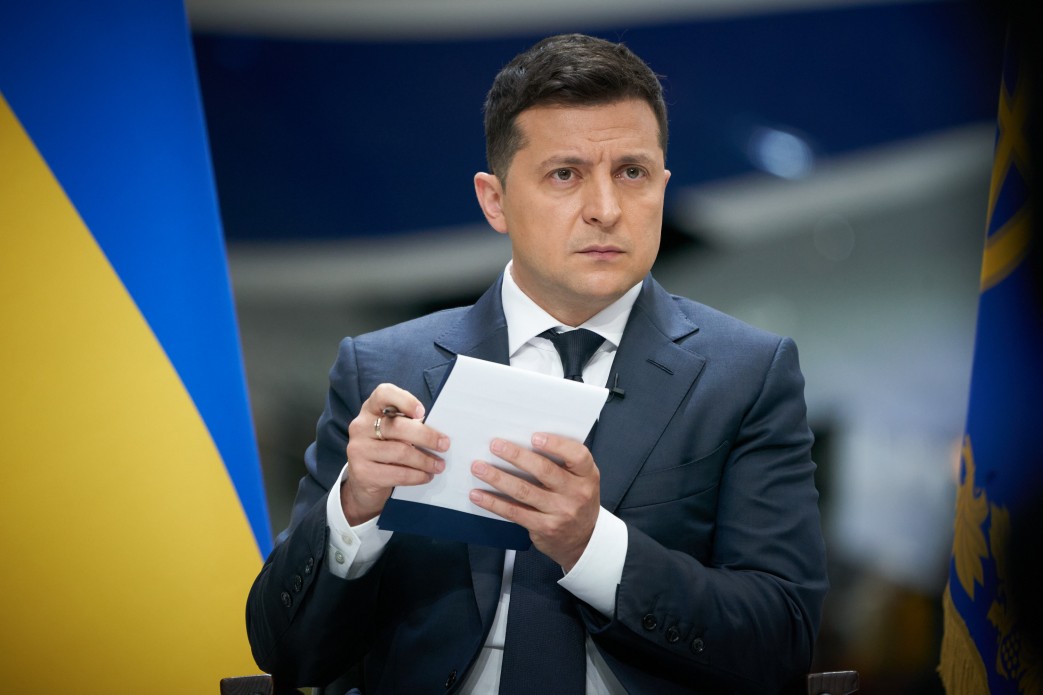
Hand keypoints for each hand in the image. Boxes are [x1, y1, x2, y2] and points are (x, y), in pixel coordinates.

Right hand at [341, 383, 448, 525]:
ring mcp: (358, 449)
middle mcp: (360, 426)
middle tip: (444, 445)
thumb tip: (439, 435)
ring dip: (425, 460)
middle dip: (426, 436)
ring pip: (400, 452)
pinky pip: (397, 473)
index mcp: (371, 409)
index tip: (423, 412)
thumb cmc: (386, 449)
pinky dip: (417, 476)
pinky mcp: (362, 472)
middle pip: (398, 427)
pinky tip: (426, 476)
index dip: (405, 400)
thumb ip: (409, 425)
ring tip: (439, 465)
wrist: (363, 480)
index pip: (384, 394)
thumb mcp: (393, 432)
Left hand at [468, 433, 599, 570]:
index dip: (556, 445)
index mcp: (587, 476)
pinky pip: (514, 512)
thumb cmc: (577, 501)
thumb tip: (524, 441)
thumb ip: (564, 463)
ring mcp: (560, 512)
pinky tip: (479, 494)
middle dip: (516, 455)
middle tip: (495, 445)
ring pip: (524, 491)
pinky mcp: (543, 527)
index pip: (577, 456)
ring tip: (479, 467)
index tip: (534, 437)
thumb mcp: (582, 480)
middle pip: (544, 471)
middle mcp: (576, 494)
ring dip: (498, 477)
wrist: (582, 540)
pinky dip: (494, 502)